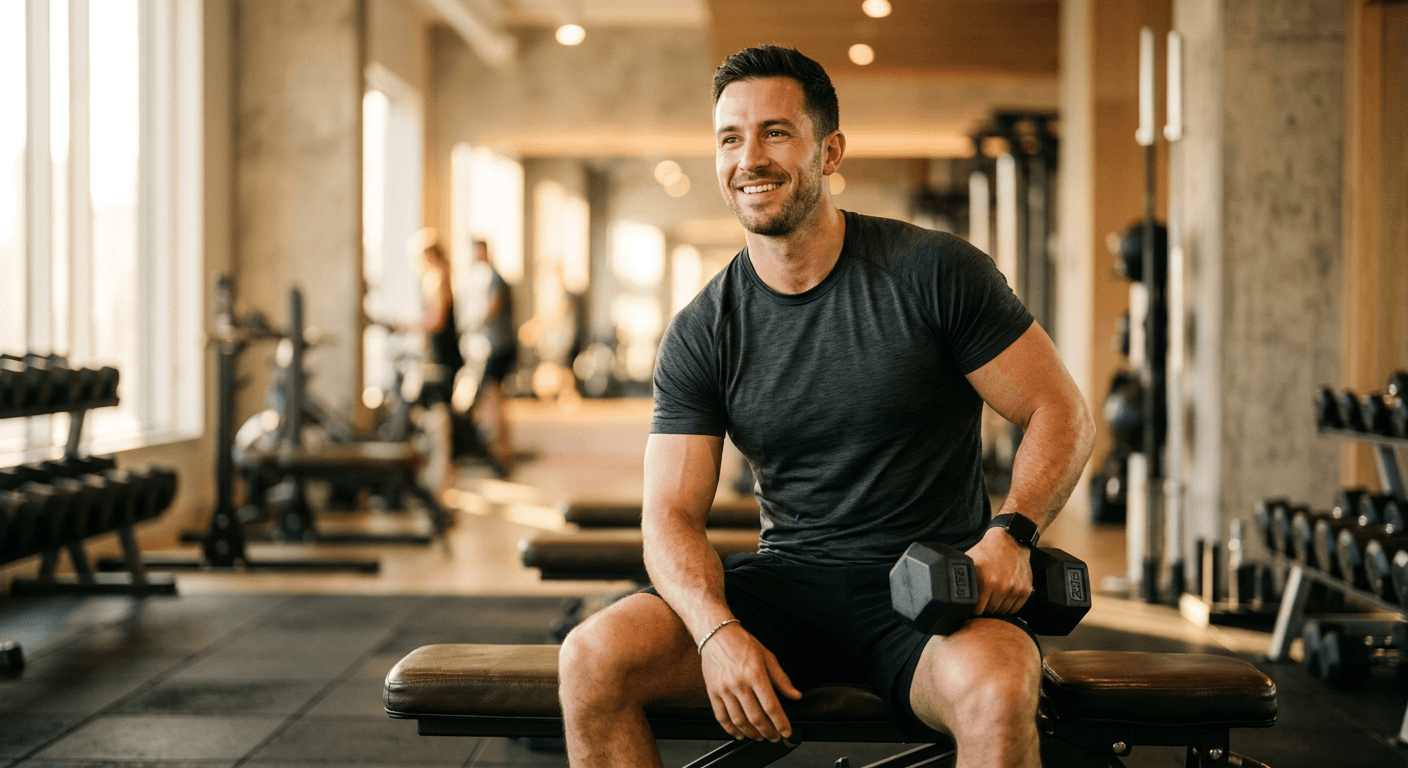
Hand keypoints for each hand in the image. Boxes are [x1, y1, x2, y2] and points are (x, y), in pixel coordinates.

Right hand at [699, 623, 802, 741]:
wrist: (716, 634)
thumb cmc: (742, 643)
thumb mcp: (767, 656)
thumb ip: (781, 679)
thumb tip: (795, 695)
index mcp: (755, 674)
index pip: (771, 706)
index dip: (781, 723)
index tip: (787, 732)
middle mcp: (739, 684)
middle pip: (756, 717)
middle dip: (768, 732)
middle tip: (775, 737)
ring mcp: (724, 690)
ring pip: (739, 721)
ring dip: (751, 733)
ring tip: (760, 736)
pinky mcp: (712, 692)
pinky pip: (721, 717)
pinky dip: (731, 729)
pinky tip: (740, 734)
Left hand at [966, 525, 1033, 615]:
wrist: (1010, 541)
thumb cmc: (987, 551)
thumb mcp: (970, 561)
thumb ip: (963, 577)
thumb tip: (950, 590)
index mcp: (986, 582)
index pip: (978, 610)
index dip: (974, 608)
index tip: (974, 604)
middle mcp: (1002, 587)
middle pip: (991, 610)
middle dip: (986, 606)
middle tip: (984, 598)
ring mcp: (1015, 589)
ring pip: (1003, 610)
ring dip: (998, 606)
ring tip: (994, 596)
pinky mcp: (1025, 589)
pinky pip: (1016, 608)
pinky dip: (1010, 605)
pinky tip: (1004, 596)